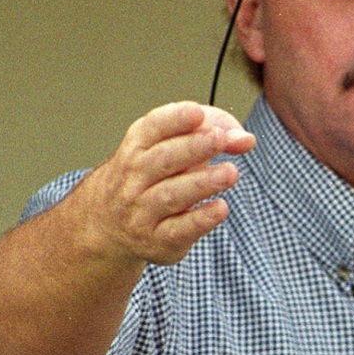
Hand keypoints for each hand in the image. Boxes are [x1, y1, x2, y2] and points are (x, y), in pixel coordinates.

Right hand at [66, 101, 255, 266]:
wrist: (109, 222)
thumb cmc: (154, 175)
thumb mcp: (174, 146)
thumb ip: (211, 132)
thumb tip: (244, 139)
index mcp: (137, 146)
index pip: (152, 128)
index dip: (175, 119)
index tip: (197, 113)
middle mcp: (134, 178)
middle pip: (163, 160)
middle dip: (194, 148)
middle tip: (220, 139)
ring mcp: (142, 211)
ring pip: (170, 195)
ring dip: (202, 183)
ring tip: (230, 173)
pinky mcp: (157, 241)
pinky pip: (178, 230)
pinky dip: (200, 219)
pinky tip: (220, 208)